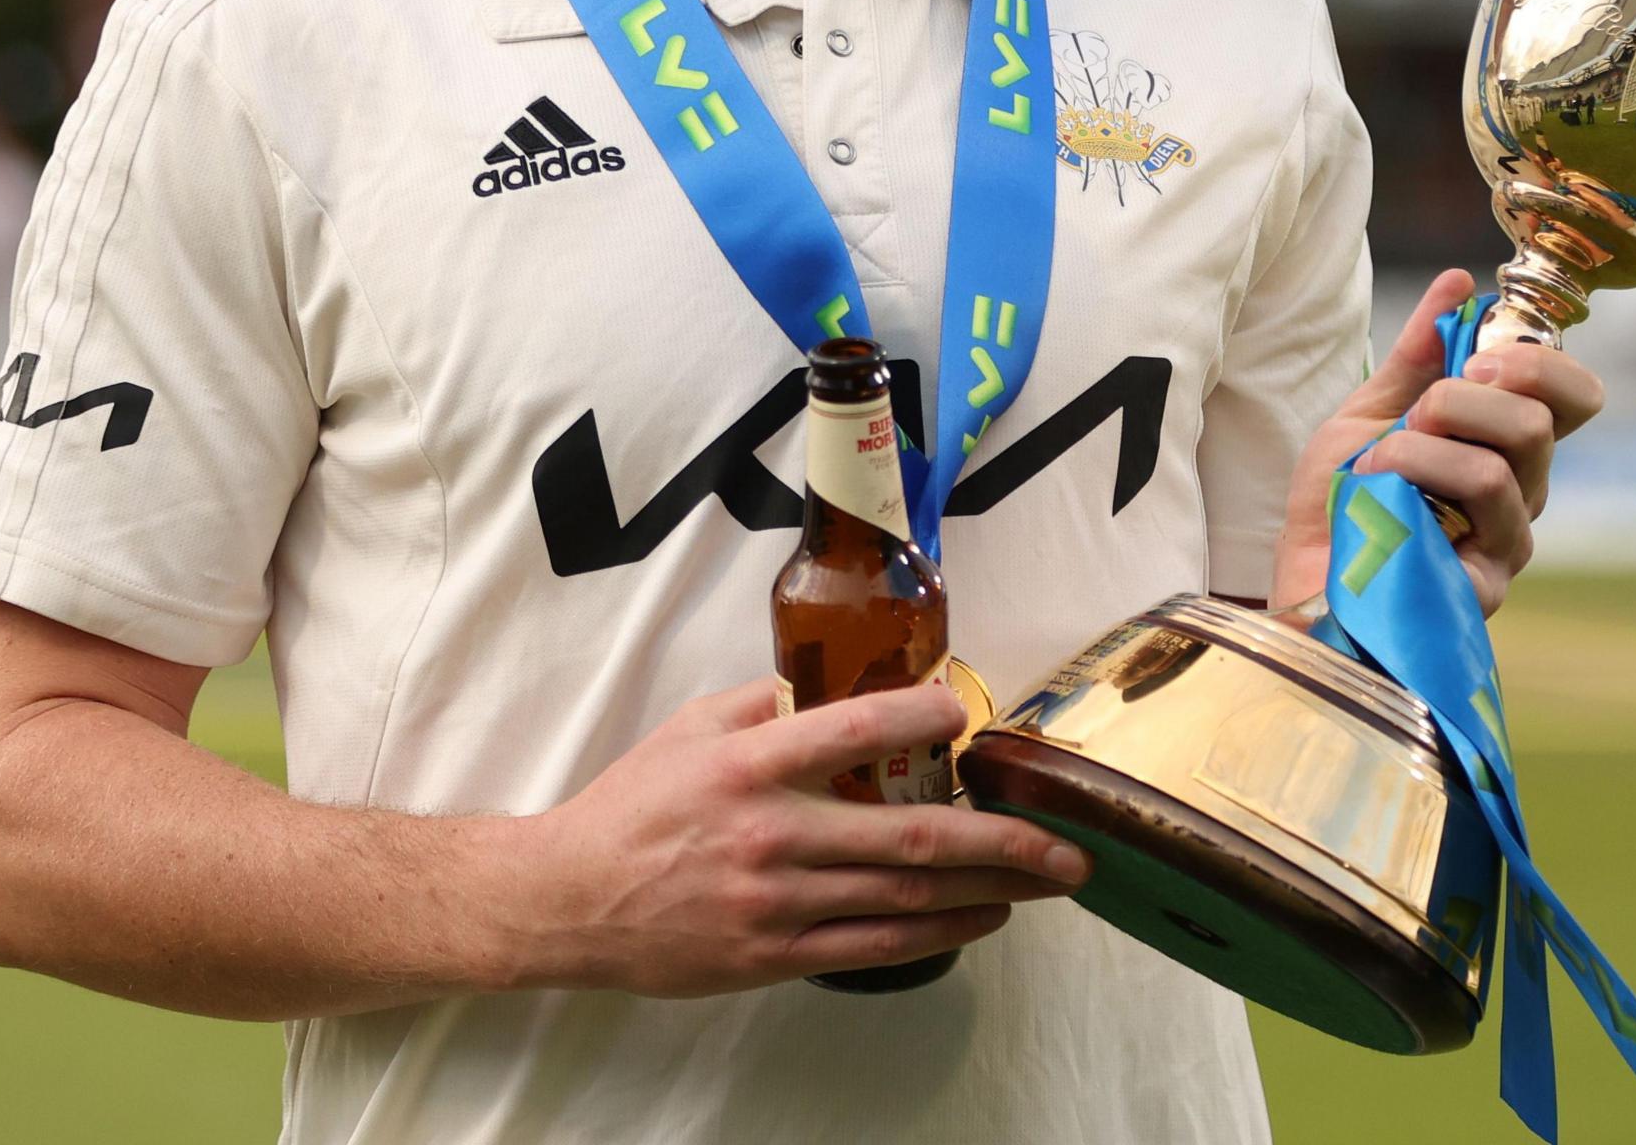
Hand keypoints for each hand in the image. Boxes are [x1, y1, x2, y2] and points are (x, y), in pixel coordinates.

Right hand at [513, 680, 1089, 997]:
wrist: (569, 899)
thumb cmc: (634, 806)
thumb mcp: (691, 728)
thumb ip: (766, 702)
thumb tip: (839, 681)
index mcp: (749, 764)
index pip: (854, 729)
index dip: (923, 720)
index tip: (968, 716)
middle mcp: (772, 833)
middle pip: (911, 835)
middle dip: (1004, 841)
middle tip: (1065, 845)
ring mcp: (777, 901)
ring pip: (906, 897)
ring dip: (988, 892)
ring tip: (1044, 883)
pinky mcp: (774, 955)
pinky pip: (875, 945)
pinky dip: (937, 932)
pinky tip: (981, 920)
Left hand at [1265, 270, 1605, 619]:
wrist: (1304, 574)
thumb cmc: (1343, 501)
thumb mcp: (1373, 410)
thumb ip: (1418, 353)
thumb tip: (1459, 281)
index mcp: (1509, 447)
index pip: (1577, 396)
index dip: (1540, 362)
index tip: (1477, 356)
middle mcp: (1524, 493)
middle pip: (1538, 421)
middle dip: (1463, 399)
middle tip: (1415, 415)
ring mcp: (1508, 543)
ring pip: (1500, 465)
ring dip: (1423, 445)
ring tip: (1377, 464)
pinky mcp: (1485, 586)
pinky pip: (1470, 511)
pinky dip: (1411, 481)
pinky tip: (1373, 495)